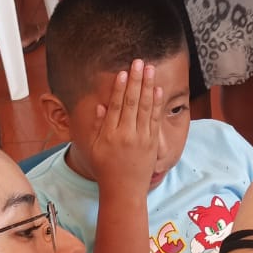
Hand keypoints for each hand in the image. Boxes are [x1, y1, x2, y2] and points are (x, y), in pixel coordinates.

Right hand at [88, 60, 163, 192]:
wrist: (124, 190)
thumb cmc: (106, 168)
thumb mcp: (95, 147)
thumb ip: (98, 126)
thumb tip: (101, 105)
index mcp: (110, 135)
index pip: (116, 106)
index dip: (120, 88)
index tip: (123, 72)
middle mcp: (126, 135)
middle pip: (132, 102)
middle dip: (136, 80)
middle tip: (139, 62)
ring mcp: (141, 138)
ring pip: (146, 108)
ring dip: (148, 86)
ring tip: (150, 69)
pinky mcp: (152, 143)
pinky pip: (155, 119)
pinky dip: (157, 104)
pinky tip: (157, 89)